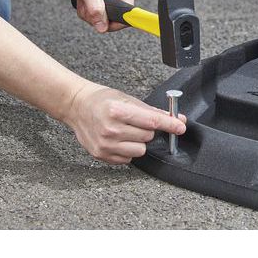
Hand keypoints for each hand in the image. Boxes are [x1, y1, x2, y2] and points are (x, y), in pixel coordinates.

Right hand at [65, 82, 186, 164]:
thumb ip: (152, 111)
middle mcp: (110, 129)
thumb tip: (176, 118)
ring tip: (127, 131)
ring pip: (140, 150)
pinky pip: (128, 159)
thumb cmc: (103, 100)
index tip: (181, 127)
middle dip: (148, 130)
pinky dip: (128, 151)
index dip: (170, 125)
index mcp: (117, 111)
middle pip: (148, 136)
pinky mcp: (101, 155)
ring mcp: (105, 144)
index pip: (152, 122)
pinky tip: (119, 139)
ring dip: (139, 142)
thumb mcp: (128, 99)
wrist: (77, 106)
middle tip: (136, 122)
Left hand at [69, 0, 137, 32]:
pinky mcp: (115, 2)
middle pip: (115, 21)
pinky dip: (92, 12)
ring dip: (91, 14)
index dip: (111, 23)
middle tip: (86, 2)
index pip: (126, 19)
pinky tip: (88, 0)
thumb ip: (95, 9)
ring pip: (107, 20)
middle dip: (96, 16)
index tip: (99, 19)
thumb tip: (102, 28)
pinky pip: (104, 16)